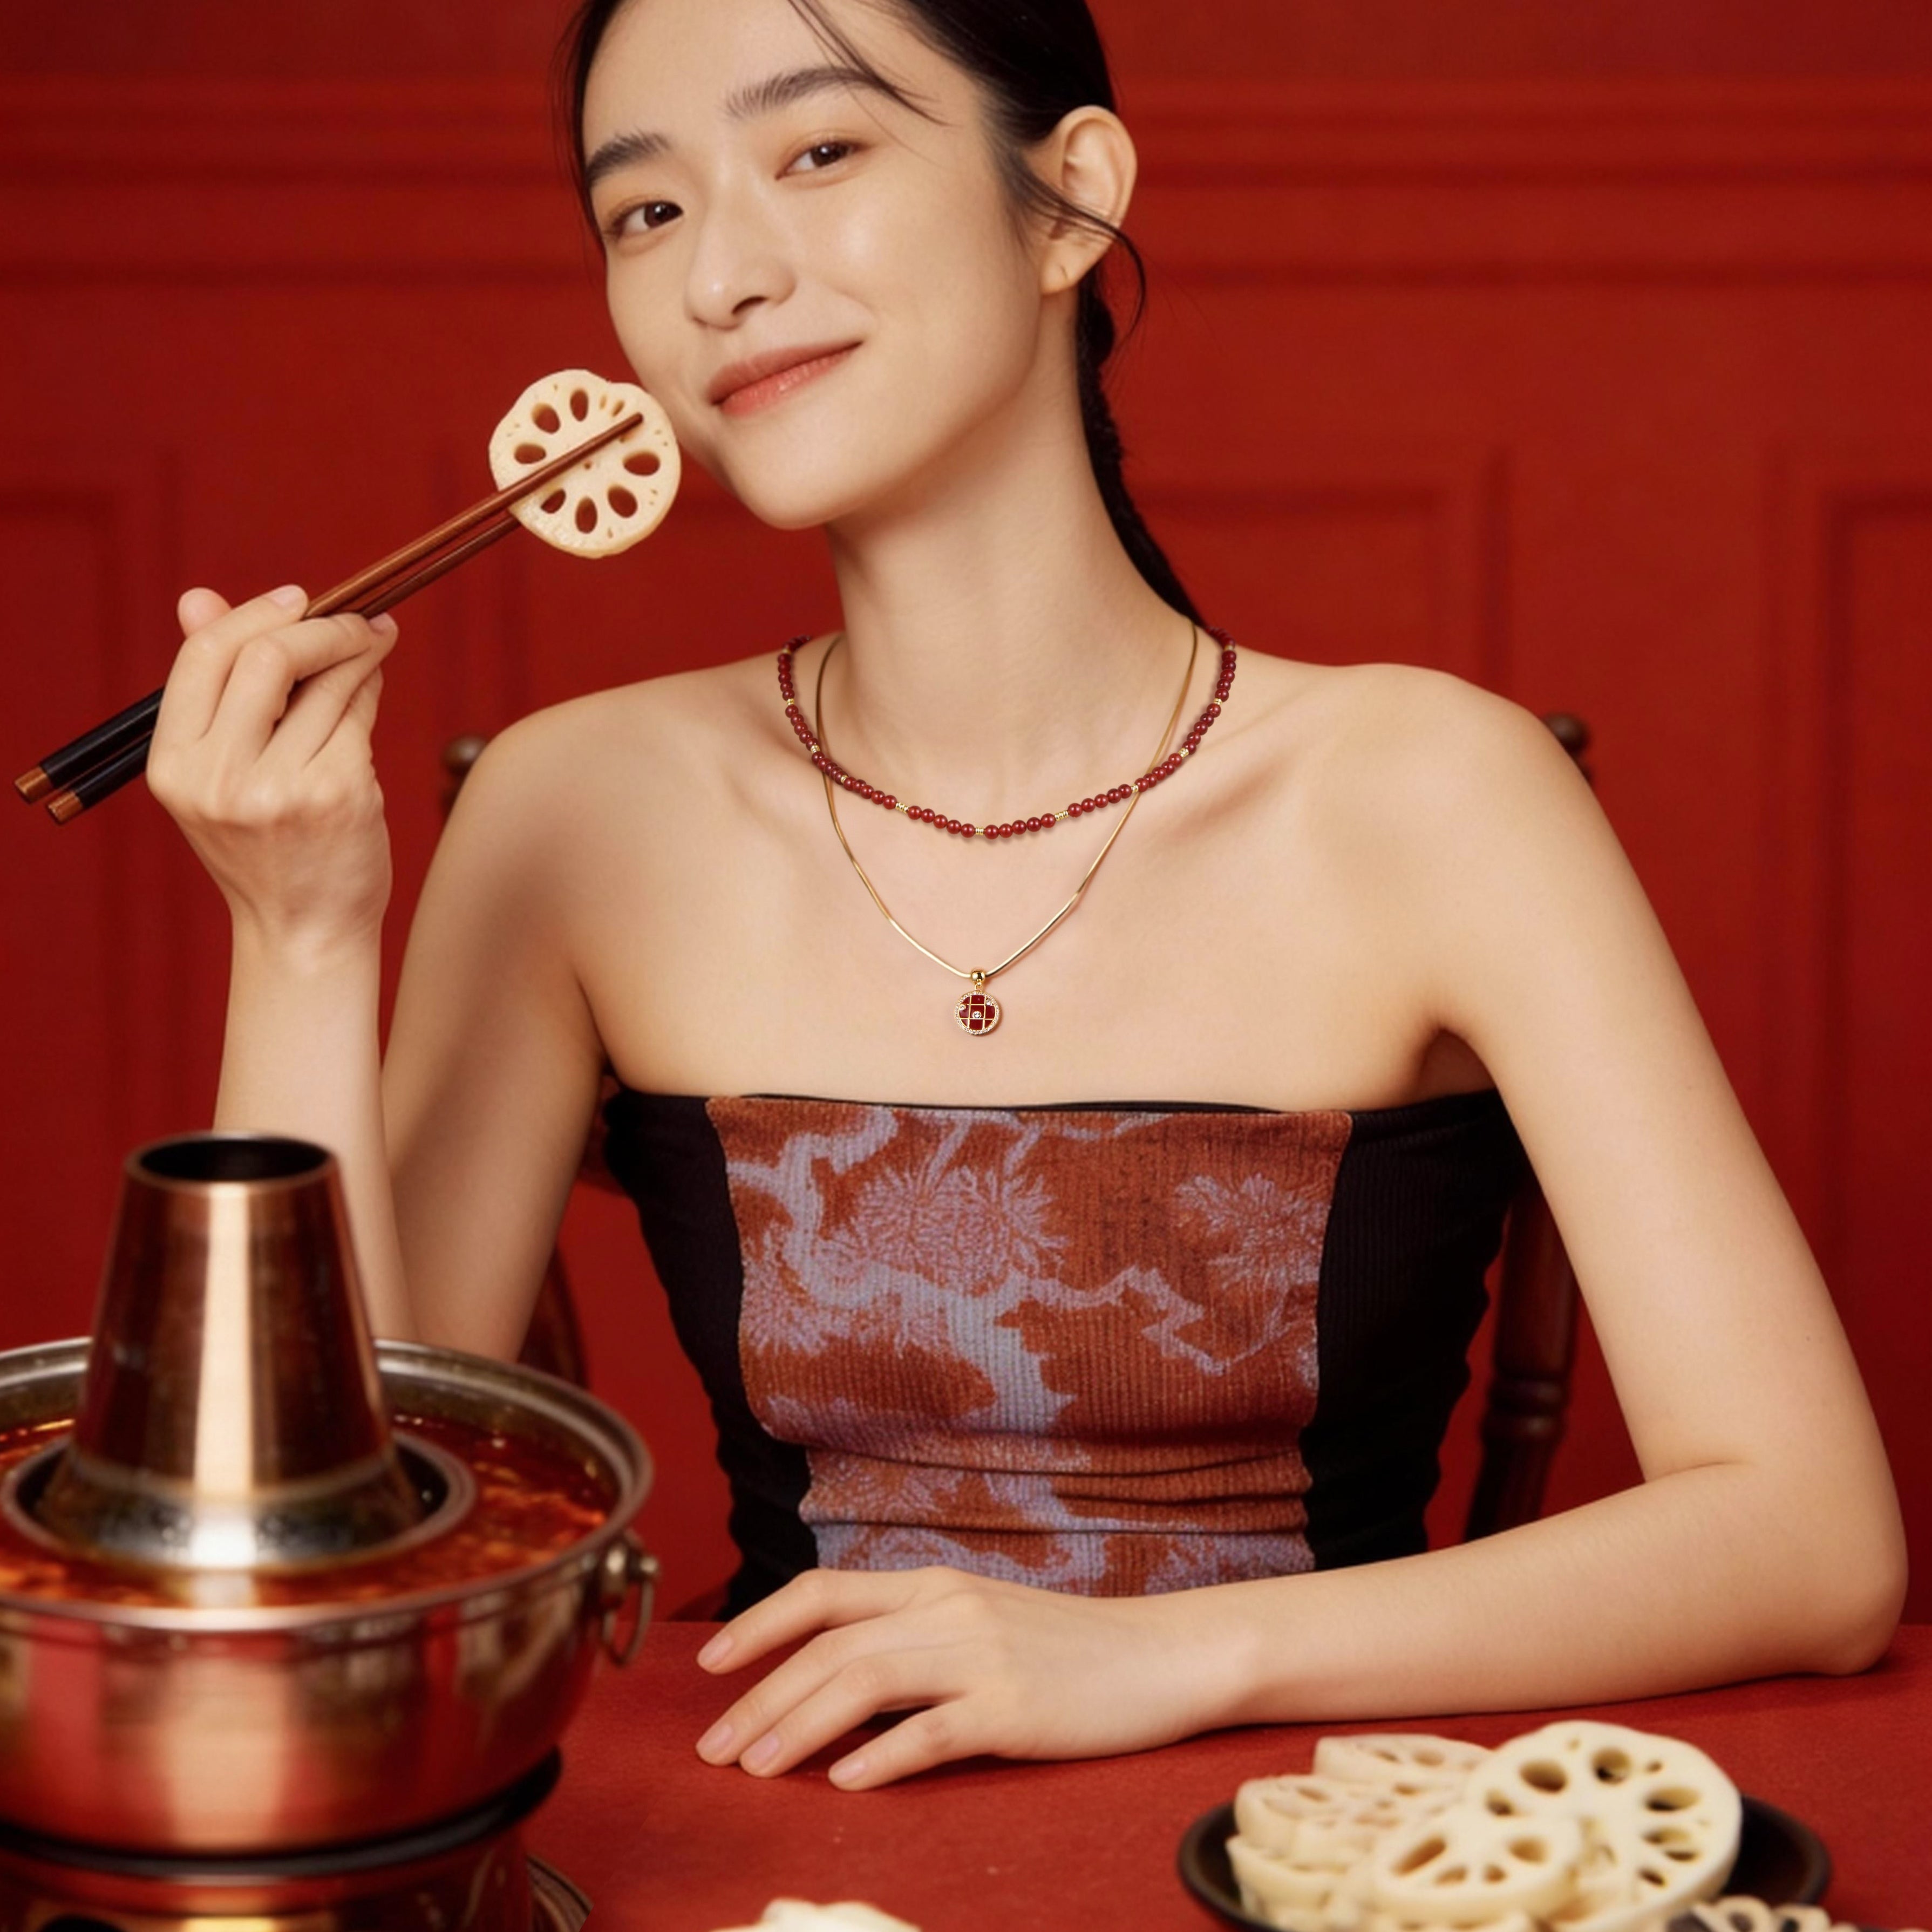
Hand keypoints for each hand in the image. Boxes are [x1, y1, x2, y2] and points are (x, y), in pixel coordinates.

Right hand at [146, 584, 396, 957]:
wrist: (303, 931)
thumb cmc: (264, 844)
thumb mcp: (217, 774)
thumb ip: (216, 688)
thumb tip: (197, 596)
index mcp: (175, 766)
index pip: (206, 657)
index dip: (255, 614)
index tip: (299, 597)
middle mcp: (219, 778)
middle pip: (269, 657)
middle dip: (322, 626)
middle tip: (357, 618)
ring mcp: (280, 788)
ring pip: (326, 685)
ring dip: (358, 654)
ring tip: (373, 646)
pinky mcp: (338, 795)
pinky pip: (358, 719)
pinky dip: (368, 695)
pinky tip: (371, 691)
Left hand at [693, 1565, 1240, 1790]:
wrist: (1162, 1655)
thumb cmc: (1066, 1649)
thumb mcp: (978, 1622)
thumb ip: (910, 1638)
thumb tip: (832, 1679)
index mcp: (930, 1586)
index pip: (821, 1594)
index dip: (757, 1626)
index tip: (707, 1666)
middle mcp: (946, 1610)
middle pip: (828, 1646)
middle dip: (760, 1697)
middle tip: (714, 1749)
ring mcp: (981, 1655)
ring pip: (864, 1679)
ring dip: (799, 1726)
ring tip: (756, 1769)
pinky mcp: (1014, 1706)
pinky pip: (933, 1730)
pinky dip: (882, 1756)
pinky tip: (846, 1783)